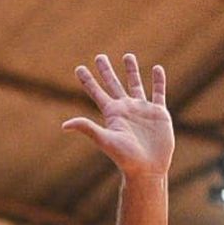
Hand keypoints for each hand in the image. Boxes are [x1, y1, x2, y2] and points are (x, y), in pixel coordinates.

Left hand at [62, 53, 172, 180]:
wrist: (147, 168)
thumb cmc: (124, 157)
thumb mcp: (105, 140)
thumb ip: (88, 128)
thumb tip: (65, 125)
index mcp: (111, 114)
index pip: (96, 92)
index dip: (88, 80)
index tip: (79, 68)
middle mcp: (125, 109)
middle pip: (113, 84)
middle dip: (106, 71)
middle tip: (99, 56)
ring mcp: (142, 110)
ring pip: (135, 85)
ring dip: (131, 71)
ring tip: (127, 56)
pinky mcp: (159, 113)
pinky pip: (158, 92)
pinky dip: (158, 80)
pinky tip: (157, 69)